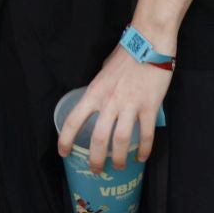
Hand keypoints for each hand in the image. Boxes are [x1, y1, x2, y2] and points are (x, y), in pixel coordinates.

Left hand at [57, 46, 171, 171]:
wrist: (149, 42)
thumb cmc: (126, 54)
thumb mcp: (104, 71)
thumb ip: (100, 89)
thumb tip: (98, 101)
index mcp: (95, 92)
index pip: (74, 120)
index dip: (66, 140)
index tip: (63, 153)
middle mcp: (109, 101)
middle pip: (99, 138)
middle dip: (96, 159)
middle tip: (96, 170)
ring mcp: (130, 105)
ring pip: (121, 140)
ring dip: (119, 158)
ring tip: (119, 167)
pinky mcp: (150, 106)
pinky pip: (146, 134)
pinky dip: (144, 149)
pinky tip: (142, 157)